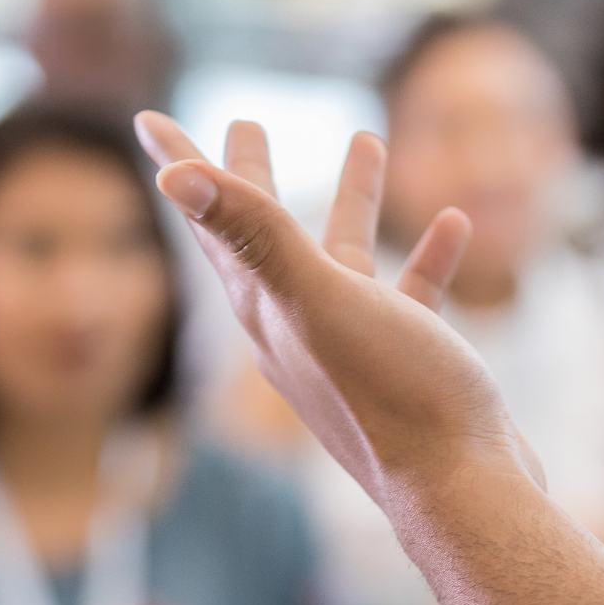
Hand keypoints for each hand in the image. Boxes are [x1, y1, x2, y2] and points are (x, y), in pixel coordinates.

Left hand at [133, 113, 543, 529]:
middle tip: (247, 124)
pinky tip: (451, 225)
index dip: (181, 166)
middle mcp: (299, 330)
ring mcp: (351, 351)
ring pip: (343, 261)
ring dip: (351, 205)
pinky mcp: (405, 367)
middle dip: (253, 181)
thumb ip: (255, 235)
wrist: (457, 485)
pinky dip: (424, 260)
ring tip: (365, 142)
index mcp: (267, 310)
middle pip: (264, 239)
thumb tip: (173, 177)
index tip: (147, 119)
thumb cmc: (389, 393)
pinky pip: (409, 297)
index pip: (210, 226)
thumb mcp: (318, 300)